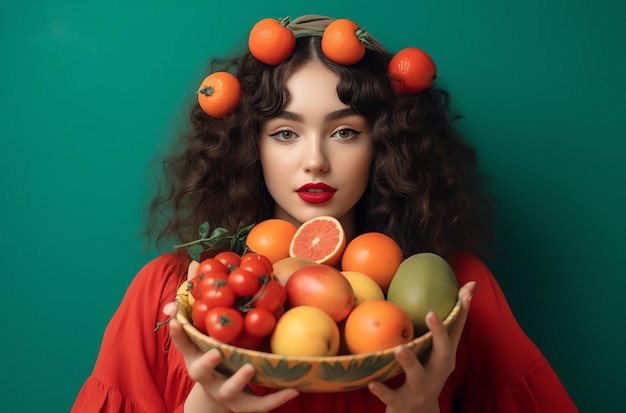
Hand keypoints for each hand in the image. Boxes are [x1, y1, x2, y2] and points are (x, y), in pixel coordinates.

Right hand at [163, 260, 298, 411]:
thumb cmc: (213, 354)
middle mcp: (206, 376)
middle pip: (200, 371)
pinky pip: (261, 404)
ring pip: (229, 389)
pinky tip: (294, 388)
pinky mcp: (245, 405)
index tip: (176, 319)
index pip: (183, 344)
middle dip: (207, 361)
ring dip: (238, 379)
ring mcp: (224, 392)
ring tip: (249, 367)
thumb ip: (200, 300)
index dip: (178, 333)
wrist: (222, 397)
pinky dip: (277, 398)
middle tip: (216, 351)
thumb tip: (193, 263)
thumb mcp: (205, 331)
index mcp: (195, 356)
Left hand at [367, 281, 475, 412]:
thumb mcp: (434, 355)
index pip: (456, 331)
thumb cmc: (425, 376)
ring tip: (399, 349)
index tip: (468, 289)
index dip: (463, 310)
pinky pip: (392, 396)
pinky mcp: (403, 404)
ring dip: (409, 362)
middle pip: (443, 352)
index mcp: (445, 358)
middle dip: (439, 333)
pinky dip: (383, 390)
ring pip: (417, 375)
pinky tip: (372, 383)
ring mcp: (421, 389)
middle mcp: (437, 372)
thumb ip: (435, 331)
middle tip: (431, 313)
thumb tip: (440, 294)